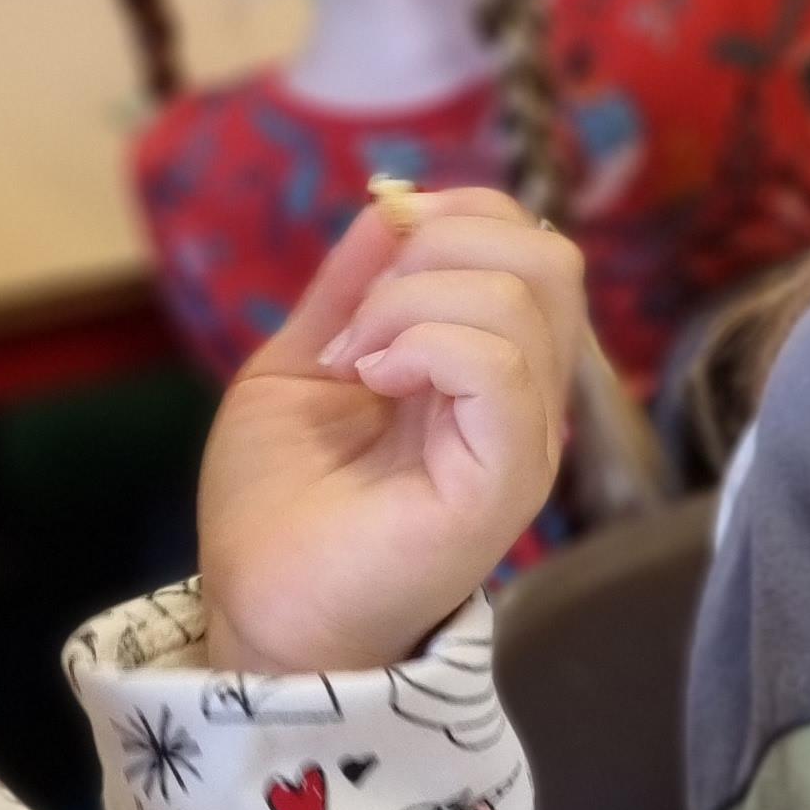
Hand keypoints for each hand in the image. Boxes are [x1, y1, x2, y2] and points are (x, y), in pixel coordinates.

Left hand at [198, 189, 579, 677]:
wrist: (260, 607)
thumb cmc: (280, 506)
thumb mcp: (305, 360)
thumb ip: (353, 287)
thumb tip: (392, 203)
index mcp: (490, 370)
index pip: (529, 244)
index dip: (454, 214)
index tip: (370, 262)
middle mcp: (525, 402)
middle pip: (548, 257)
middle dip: (439, 247)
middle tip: (365, 318)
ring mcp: (523, 442)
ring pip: (520, 298)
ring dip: (410, 301)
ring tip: (358, 363)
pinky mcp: (505, 481)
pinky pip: (500, 367)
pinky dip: (423, 344)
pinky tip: (373, 381)